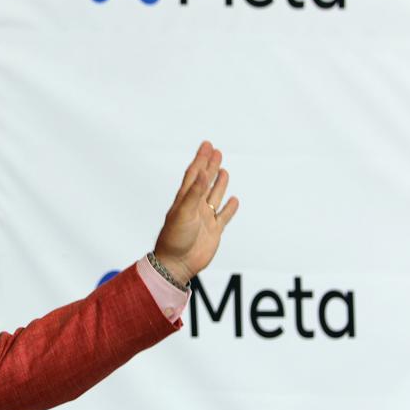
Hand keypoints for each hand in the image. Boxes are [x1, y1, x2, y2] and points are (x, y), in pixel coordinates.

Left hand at [153, 140, 238, 284]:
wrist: (177, 265)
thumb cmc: (175, 239)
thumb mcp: (183, 213)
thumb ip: (193, 194)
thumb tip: (202, 173)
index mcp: (184, 200)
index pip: (194, 175)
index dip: (200, 159)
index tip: (207, 145)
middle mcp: (195, 207)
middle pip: (204, 182)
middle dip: (210, 166)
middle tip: (216, 150)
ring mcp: (204, 219)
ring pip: (214, 197)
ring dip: (219, 183)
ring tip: (223, 170)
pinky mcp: (213, 232)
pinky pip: (223, 217)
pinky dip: (229, 208)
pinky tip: (234, 199)